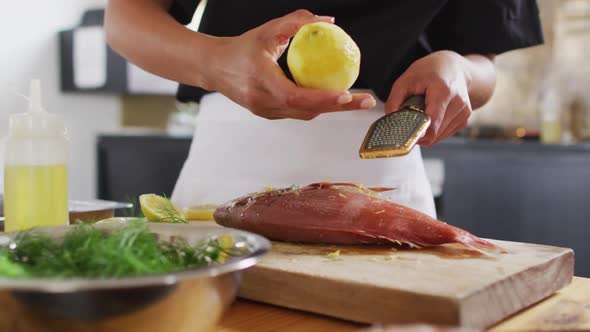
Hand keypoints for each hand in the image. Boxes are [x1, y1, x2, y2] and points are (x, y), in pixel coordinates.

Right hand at [203, 10, 375, 119]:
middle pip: (307, 112)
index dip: (322, 98)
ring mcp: (266, 112)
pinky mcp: (269, 114)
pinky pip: (297, 112)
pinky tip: (332, 96)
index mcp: (260, 82)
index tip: (346, 93)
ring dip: (331, 108)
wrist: (214, 68)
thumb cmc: (240, 48)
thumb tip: (328, 21)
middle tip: (366, 99)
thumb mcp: (267, 30)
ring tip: (355, 99)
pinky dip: (316, 105)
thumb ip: (296, 22)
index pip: (295, 97)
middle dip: (340, 108)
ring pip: (304, 114)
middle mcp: (263, 102)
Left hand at [386, 51, 472, 145]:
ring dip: (426, 132)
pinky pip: (444, 135)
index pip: (432, 125)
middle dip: (418, 132)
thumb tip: (390, 122)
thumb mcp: (405, 80)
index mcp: (443, 91)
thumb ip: (394, 102)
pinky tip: (431, 116)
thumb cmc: (429, 71)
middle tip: (409, 120)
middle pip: (434, 134)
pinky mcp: (464, 120)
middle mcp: (458, 103)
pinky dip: (433, 130)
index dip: (416, 134)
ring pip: (438, 137)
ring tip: (422, 113)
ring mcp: (464, 113)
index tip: (404, 135)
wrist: (452, 67)